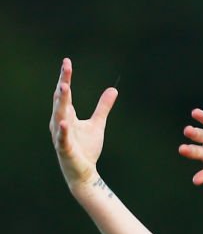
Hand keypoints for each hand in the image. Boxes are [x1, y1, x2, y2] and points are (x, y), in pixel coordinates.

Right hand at [49, 58, 117, 188]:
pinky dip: (63, 130)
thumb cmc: (86, 148)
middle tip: (66, 67)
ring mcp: (61, 135)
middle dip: (63, 83)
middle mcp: (60, 122)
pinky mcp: (65, 149)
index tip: (67, 61)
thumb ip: (103, 107)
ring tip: (64, 87)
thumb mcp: (97, 124)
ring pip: (59, 115)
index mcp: (66, 115)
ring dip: (61, 101)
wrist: (84, 172)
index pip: (65, 93)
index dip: (65, 77)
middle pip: (61, 100)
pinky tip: (63, 121)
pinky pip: (63, 138)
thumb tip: (113, 89)